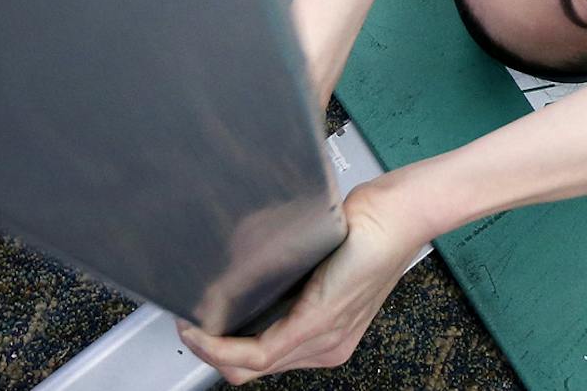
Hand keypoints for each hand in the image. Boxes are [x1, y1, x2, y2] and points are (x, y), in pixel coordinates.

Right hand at [177, 174, 433, 383]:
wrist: (399, 216)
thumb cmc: (369, 227)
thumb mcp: (315, 255)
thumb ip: (277, 267)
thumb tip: (234, 260)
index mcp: (326, 335)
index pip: (265, 358)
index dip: (226, 350)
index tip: (200, 328)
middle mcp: (325, 347)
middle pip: (252, 369)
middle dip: (210, 352)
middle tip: (187, 326)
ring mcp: (323, 341)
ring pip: (248, 367)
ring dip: (209, 349)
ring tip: (188, 325)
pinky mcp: (316, 325)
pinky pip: (257, 354)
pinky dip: (221, 345)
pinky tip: (203, 329)